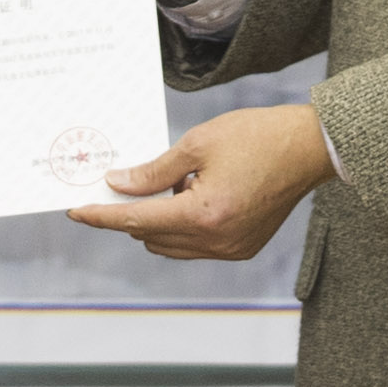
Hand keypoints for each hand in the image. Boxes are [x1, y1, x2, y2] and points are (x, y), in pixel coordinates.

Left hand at [67, 105, 330, 260]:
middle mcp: (217, 241)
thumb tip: (119, 184)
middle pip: (151, 237)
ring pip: (172, 246)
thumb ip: (154, 171)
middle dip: (132, 213)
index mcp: (204, 215)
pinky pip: (197, 246)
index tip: (77, 211)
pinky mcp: (243, 248)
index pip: (137, 221)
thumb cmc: (258, 137)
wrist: (309, 148)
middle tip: (122, 183)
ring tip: (173, 183)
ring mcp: (232, 249)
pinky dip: (183, 226)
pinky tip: (193, 194)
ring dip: (159, 221)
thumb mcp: (198, 144)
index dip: (103, 215)